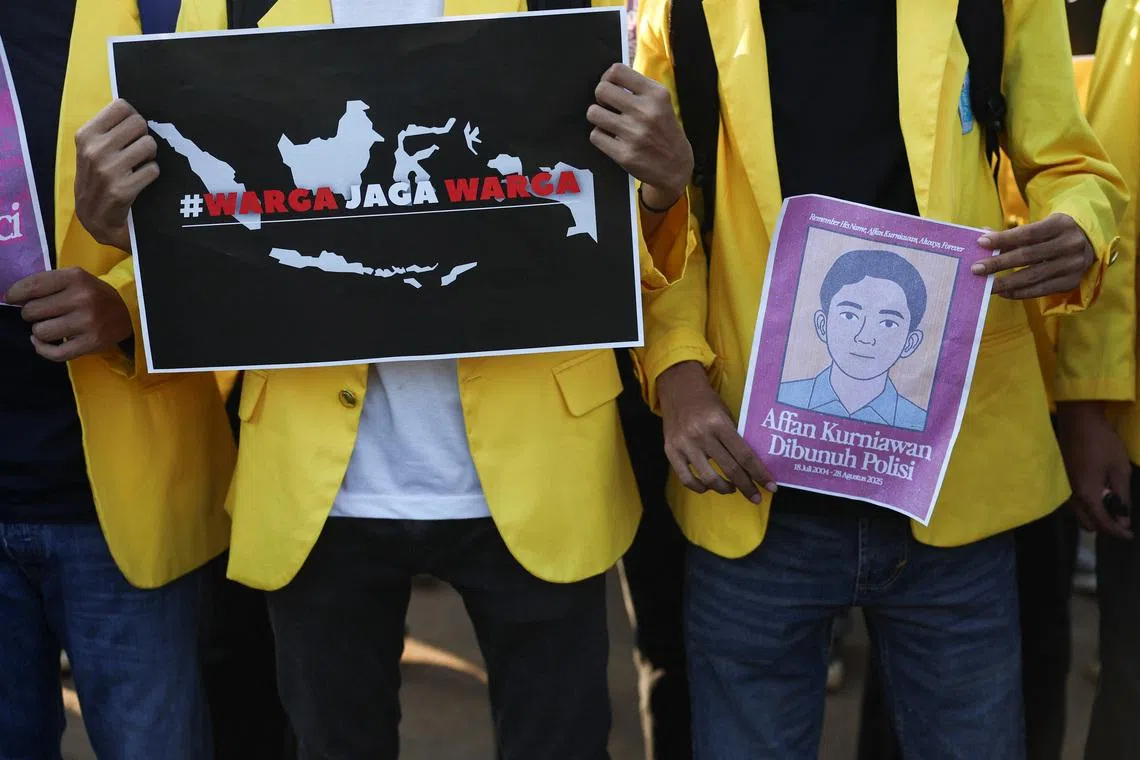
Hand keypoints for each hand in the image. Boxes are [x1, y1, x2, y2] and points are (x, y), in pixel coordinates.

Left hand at [5, 268, 132, 361]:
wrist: (130, 311)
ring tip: (50, 326)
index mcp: (75, 277)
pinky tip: (42, 342)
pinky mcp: (91, 343)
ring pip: (40, 332)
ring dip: (39, 331)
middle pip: (31, 311)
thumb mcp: (75, 279)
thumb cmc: (94, 294)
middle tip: (43, 314)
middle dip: (31, 314)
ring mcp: (87, 322)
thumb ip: (46, 283)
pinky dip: (42, 348)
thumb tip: (11, 297)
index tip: (12, 298)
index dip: (14, 294)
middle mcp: (81, 298)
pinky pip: (54, 352)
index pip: (31, 286)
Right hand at [75, 99, 159, 251]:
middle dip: (143, 136)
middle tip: (138, 151)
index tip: (131, 131)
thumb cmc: (96, 179)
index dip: (133, 118)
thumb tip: (135, 111)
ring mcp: (108, 170)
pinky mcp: (123, 189)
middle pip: (139, 123)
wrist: (94, 219)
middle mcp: (94, 150)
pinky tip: (140, 181)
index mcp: (85, 135)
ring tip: (139, 166)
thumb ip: (109, 130)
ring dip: (150, 156)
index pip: (121, 106)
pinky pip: (153, 170)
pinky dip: (151, 175)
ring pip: (149, 145)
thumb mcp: (91, 150)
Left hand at [587, 64, 693, 212]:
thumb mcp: (661, 103)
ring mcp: (634, 134)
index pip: (617, 71)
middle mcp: (645, 111)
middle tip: (609, 107)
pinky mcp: (624, 154)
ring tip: (610, 123)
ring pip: (594, 113)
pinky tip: (612, 139)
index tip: (611, 87)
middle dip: (601, 98)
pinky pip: (595, 135)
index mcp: (656, 94)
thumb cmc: (665, 131)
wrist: (676, 167)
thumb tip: (608, 79)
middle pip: (601, 90)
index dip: (607, 78)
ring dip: (599, 117)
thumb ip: (638, 89)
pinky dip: (601, 137)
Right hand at [658, 361, 776, 502]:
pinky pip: (687, 479)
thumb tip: (752, 466)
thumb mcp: (725, 413)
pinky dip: (700, 487)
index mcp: (718, 423)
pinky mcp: (670, 451)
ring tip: (732, 488)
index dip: (759, 473)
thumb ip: (735, 437)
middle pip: (730, 469)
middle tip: (756, 497)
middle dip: (747, 486)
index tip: (771, 486)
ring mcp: (684, 444)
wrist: (677, 388)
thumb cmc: (707, 402)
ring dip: (725, 489)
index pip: (744, 455)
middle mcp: (701, 434)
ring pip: (709, 478)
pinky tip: (709, 486)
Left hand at [971, 214, 1095, 298]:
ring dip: (1006, 282)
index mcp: (1061, 224)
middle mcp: (1070, 244)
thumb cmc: (1054, 233)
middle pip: (1028, 256)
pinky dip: (1020, 292)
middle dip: (999, 263)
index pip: (1027, 233)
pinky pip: (1041, 290)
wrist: (1089, 242)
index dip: (1003, 239)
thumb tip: (982, 235)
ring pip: (1033, 276)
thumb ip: (1012, 233)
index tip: (981, 243)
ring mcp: (1073, 265)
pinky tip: (1003, 292)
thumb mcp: (1040, 226)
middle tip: (976, 269)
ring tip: (985, 285)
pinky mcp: (1071, 282)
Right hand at [1056, 401, 1132, 538]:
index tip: (1130, 535)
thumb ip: (1122, 496)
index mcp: (1087, 494)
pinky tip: (1098, 493)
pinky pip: (1074, 503)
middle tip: (1121, 518)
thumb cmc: (1103, 443)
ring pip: (1078, 514)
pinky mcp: (1062, 479)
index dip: (1118, 532)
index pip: (1103, 523)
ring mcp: (1064, 487)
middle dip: (1105, 526)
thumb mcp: (1120, 469)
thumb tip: (1124, 519)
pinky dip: (1087, 505)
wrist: (1078, 420)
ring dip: (1094, 516)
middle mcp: (1072, 495)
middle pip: (1086, 524)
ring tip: (1111, 505)